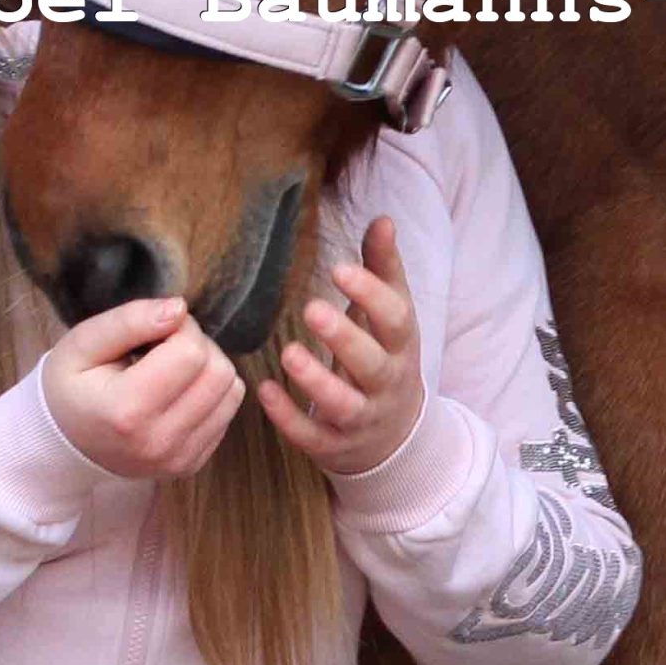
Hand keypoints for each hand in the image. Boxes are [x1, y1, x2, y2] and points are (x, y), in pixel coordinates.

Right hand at [40, 298, 245, 479]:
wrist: (62, 444)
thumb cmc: (70, 387)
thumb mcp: (83, 344)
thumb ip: (129, 321)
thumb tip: (180, 309)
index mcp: (128, 411)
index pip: (191, 352)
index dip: (180, 327)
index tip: (155, 331)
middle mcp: (159, 442)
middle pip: (219, 372)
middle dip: (198, 346)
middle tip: (164, 348)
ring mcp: (178, 459)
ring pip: (231, 392)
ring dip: (208, 369)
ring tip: (171, 369)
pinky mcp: (192, 464)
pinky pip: (227, 414)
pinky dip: (210, 394)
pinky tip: (177, 393)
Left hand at [257, 216, 422, 475]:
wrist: (396, 436)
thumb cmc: (386, 358)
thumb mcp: (392, 316)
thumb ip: (383, 268)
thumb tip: (382, 218)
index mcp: (401, 346)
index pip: (395, 319)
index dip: (371, 295)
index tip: (339, 269)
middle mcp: (387, 384)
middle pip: (372, 364)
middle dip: (344, 337)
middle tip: (310, 308)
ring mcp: (362, 418)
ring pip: (344, 405)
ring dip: (316, 381)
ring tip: (288, 353)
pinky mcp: (335, 445)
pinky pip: (313, 436)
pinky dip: (288, 417)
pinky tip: (264, 390)